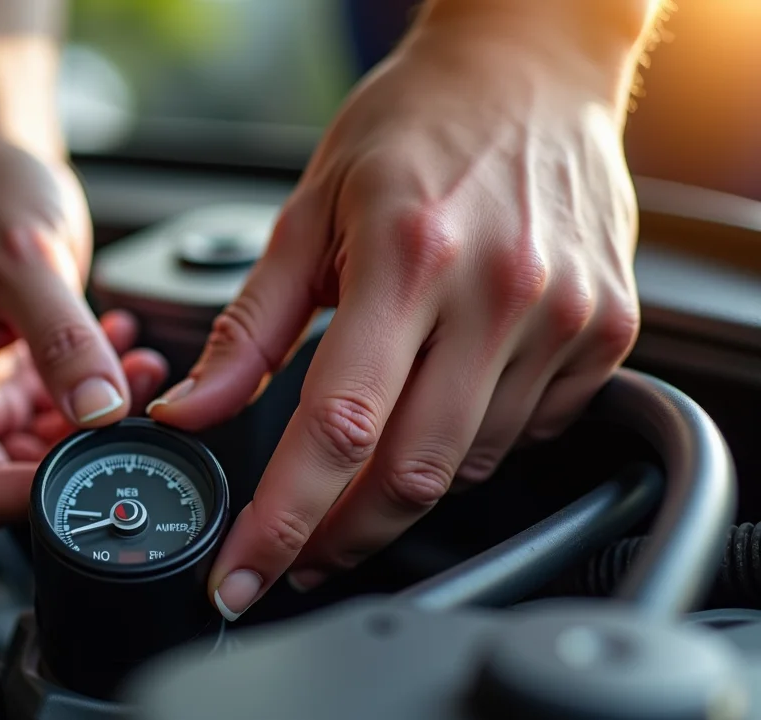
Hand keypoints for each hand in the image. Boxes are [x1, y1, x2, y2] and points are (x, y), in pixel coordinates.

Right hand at [0, 141, 167, 524]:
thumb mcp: (25, 262)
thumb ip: (63, 341)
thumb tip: (98, 410)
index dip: (39, 497)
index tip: (102, 472)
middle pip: (18, 478)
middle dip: (83, 454)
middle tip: (132, 406)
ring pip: (54, 452)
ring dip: (103, 421)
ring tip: (135, 364)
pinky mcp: (24, 383)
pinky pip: (71, 417)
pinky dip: (105, 394)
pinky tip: (123, 350)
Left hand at [150, 13, 641, 618]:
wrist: (530, 69)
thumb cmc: (412, 128)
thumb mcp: (307, 214)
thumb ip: (248, 327)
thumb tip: (190, 411)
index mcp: (408, 258)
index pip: (338, 429)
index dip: (283, 520)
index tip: (244, 572)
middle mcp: (497, 292)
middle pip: (411, 475)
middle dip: (339, 538)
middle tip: (294, 554)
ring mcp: (563, 315)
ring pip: (469, 465)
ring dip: (400, 489)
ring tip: (360, 463)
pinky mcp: (606, 329)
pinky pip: (528, 432)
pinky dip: (469, 443)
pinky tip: (440, 402)